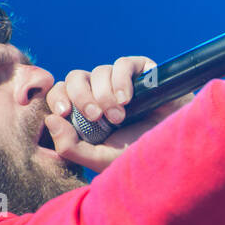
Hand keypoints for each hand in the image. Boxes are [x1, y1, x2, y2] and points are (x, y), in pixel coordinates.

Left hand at [42, 57, 193, 173]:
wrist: (174, 150)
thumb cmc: (138, 157)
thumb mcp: (99, 160)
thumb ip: (69, 147)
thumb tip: (50, 120)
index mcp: (86, 113)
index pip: (61, 93)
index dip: (57, 97)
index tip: (62, 113)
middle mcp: (101, 94)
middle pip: (76, 77)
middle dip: (81, 96)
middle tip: (96, 116)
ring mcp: (121, 82)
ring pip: (98, 72)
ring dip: (105, 94)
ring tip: (120, 117)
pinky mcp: (142, 72)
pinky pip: (122, 64)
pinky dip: (121, 79)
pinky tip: (127, 99)